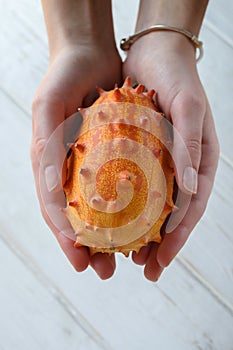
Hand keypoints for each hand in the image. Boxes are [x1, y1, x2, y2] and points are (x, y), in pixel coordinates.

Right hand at [31, 45, 121, 278]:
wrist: (88, 54)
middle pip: (78, 217)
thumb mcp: (47, 109)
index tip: (80, 261)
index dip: (65, 238)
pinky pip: (123, 184)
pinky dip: (130, 205)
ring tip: (127, 257)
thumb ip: (45, 148)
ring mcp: (92, 164)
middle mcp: (70, 170)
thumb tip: (49, 190)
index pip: (54, 211)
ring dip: (112, 235)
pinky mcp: (114, 154)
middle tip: (103, 272)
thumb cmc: (62, 78)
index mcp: (50, 167)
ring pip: (102, 208)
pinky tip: (143, 221)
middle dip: (90, 247)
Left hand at [123, 33, 219, 280]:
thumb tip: (192, 188)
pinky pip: (134, 185)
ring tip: (126, 255)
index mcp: (200, 162)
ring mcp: (162, 162)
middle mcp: (181, 167)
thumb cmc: (176, 78)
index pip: (191, 208)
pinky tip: (111, 219)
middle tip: (144, 269)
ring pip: (152, 206)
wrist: (155, 53)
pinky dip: (126, 205)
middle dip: (160, 244)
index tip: (161, 260)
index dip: (178, 237)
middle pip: (172, 214)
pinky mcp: (141, 154)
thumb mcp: (187, 107)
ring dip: (141, 232)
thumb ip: (190, 146)